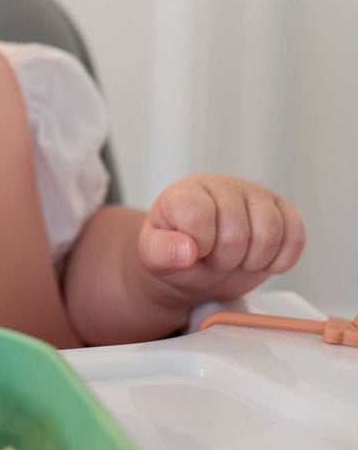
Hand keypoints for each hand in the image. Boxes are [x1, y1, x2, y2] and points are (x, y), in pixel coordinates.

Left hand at [137, 174, 304, 304]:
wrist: (199, 263)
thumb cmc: (175, 255)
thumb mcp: (153, 257)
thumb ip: (161, 252)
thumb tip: (185, 250)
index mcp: (185, 192)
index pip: (200, 216)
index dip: (200, 245)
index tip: (192, 250)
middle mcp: (221, 186)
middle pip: (237, 232)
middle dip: (225, 259)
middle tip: (214, 258)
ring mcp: (254, 194)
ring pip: (270, 232)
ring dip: (254, 260)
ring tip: (236, 258)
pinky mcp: (281, 209)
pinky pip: (296, 234)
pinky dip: (281, 258)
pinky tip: (260, 260)